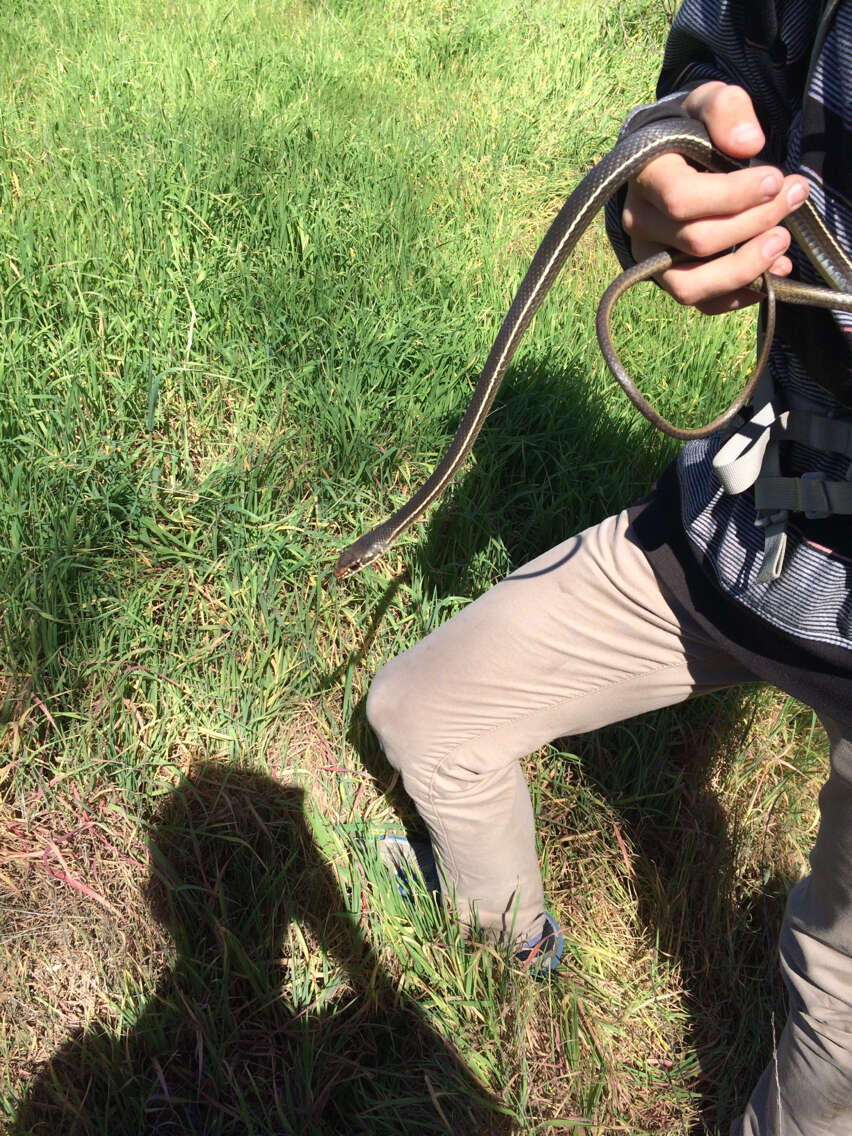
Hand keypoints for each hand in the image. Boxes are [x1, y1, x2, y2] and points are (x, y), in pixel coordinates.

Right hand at [622, 82, 809, 313]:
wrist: (669, 157)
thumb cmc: (690, 129)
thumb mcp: (706, 102)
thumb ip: (726, 111)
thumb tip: (749, 143)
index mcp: (644, 178)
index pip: (682, 199)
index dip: (732, 196)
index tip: (775, 179)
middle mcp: (640, 224)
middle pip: (697, 240)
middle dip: (755, 221)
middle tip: (794, 196)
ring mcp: (650, 258)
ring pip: (690, 285)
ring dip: (744, 268)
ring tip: (783, 241)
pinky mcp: (668, 279)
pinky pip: (701, 303)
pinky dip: (740, 294)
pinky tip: (774, 271)